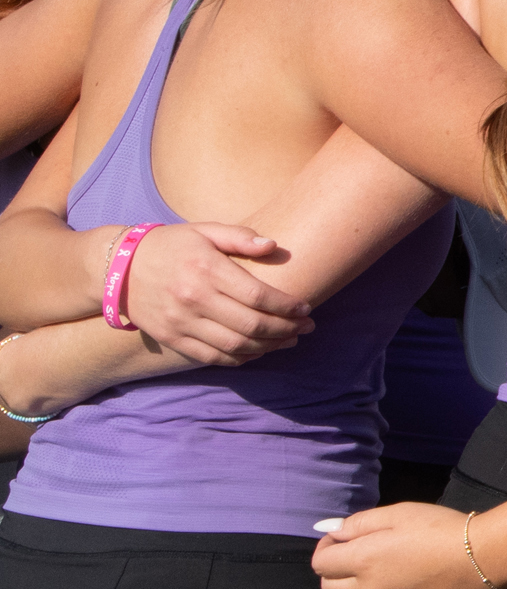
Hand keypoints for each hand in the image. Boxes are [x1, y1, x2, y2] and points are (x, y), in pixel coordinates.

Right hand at [122, 224, 311, 365]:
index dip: (287, 305)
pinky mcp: (171, 338)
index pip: (258, 295)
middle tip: (306, 327)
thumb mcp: (203, 230)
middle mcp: (194, 299)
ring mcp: (181, 322)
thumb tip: (274, 246)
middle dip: (285, 328)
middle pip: (251, 324)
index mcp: (206, 269)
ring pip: (234, 345)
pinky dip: (239, 358)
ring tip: (289, 340)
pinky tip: (258, 351)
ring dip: (268, 347)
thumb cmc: (170, 245)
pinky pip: (211, 357)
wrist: (117, 268)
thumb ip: (239, 237)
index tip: (306, 307)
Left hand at [312, 502, 495, 588]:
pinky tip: (395, 586)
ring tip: (374, 573)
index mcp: (363, 560)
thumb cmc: (439, 527)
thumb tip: (329, 530)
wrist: (482, 556)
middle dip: (334, 570)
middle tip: (355, 553)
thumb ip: (358, 523)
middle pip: (329, 588)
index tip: (342, 537)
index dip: (326, 547)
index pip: (320, 563)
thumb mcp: (398, 513)